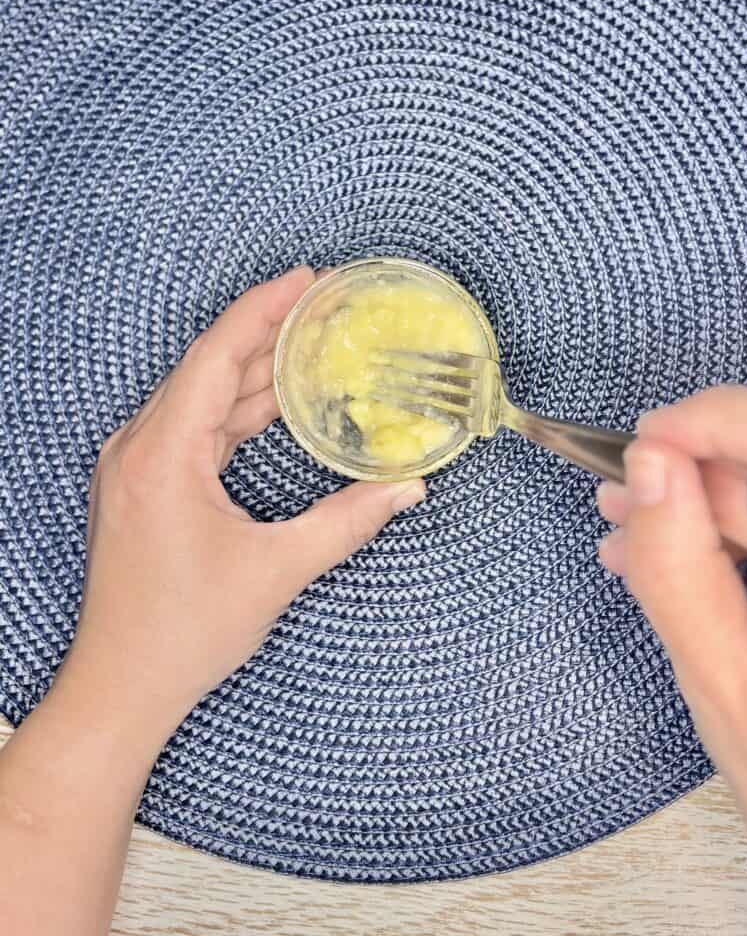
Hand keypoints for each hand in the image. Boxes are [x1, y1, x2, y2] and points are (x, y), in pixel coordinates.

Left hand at [59, 265, 425, 737]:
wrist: (122, 685)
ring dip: (251, 373)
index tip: (305, 280)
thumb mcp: (276, 570)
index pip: (216, 356)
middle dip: (264, 333)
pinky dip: (234, 411)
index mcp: (162, 454)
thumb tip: (407, 488)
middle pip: (207, 368)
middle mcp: (138, 447)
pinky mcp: (141, 484)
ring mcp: (135, 465)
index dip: (262, 311)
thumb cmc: (185, 632)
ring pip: (199, 398)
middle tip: (319, 306)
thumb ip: (347, 521)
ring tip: (306, 345)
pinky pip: (191, 428)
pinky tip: (272, 403)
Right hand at [596, 386, 746, 850]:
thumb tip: (648, 462)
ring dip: (706, 503)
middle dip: (697, 468)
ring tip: (629, 532)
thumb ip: (678, 565)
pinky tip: (675, 556)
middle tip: (619, 500)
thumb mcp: (718, 680)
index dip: (713, 423)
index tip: (642, 442)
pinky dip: (730, 533)